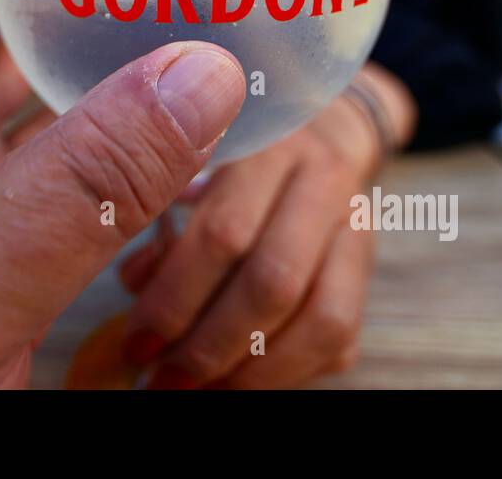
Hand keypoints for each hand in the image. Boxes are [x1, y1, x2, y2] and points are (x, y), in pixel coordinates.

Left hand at [0, 0, 245, 388]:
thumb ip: (82, 176)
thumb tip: (196, 76)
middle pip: (16, 76)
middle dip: (85, 30)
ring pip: (57, 154)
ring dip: (116, 116)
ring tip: (192, 64)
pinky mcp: (4, 303)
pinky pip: (79, 229)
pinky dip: (129, 202)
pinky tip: (177, 181)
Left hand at [119, 67, 414, 388]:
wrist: (309, 114)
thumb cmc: (221, 135)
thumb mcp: (180, 147)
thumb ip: (150, 198)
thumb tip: (135, 280)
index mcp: (264, 138)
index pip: (224, 231)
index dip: (175, 297)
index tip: (137, 338)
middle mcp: (320, 173)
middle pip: (274, 281)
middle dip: (211, 344)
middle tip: (162, 377)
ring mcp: (354, 218)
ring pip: (323, 317)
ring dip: (256, 370)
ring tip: (200, 386)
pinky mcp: (366, 259)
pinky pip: (342, 334)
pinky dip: (291, 369)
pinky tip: (240, 375)